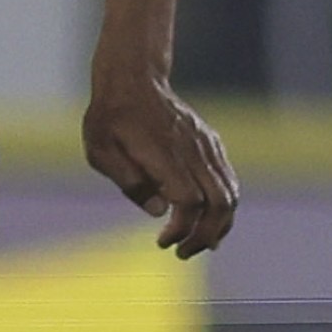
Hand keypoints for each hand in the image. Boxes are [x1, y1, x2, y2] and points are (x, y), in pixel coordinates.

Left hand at [84, 69, 240, 256]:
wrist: (133, 78)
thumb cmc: (110, 117)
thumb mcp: (100, 150)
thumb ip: (129, 182)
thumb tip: (159, 211)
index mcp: (165, 153)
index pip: (190, 200)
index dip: (182, 228)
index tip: (162, 241)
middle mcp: (193, 150)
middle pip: (220, 203)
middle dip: (206, 236)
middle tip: (183, 252)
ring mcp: (206, 146)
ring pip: (231, 194)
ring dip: (219, 226)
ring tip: (197, 243)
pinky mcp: (211, 144)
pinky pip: (229, 180)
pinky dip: (224, 207)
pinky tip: (207, 221)